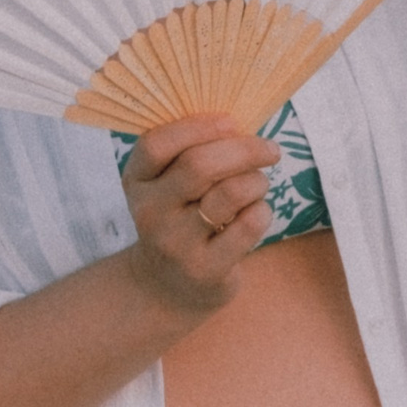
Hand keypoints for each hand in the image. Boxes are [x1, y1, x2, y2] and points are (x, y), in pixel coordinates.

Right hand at [117, 114, 280, 315]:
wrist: (166, 287)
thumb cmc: (180, 217)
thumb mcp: (169, 185)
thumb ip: (192, 150)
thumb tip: (241, 119)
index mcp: (137, 181)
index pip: (157, 144)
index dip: (198, 126)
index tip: (231, 121)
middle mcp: (149, 212)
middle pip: (199, 166)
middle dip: (244, 150)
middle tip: (269, 150)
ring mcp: (175, 244)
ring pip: (230, 193)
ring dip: (257, 181)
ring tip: (258, 185)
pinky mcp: (205, 269)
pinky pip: (249, 224)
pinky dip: (263, 211)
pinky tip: (255, 213)